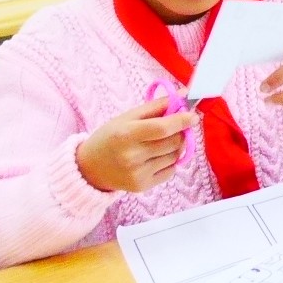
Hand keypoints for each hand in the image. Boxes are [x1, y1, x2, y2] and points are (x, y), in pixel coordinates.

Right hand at [76, 97, 195, 193]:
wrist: (90, 169)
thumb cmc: (110, 137)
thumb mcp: (127, 117)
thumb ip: (156, 106)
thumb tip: (185, 95)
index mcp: (125, 135)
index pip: (162, 128)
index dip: (181, 121)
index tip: (193, 116)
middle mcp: (131, 156)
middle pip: (173, 142)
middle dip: (180, 132)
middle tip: (175, 127)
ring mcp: (137, 174)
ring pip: (175, 156)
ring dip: (176, 146)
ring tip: (161, 142)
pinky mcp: (142, 187)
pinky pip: (171, 171)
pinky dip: (170, 161)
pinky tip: (155, 157)